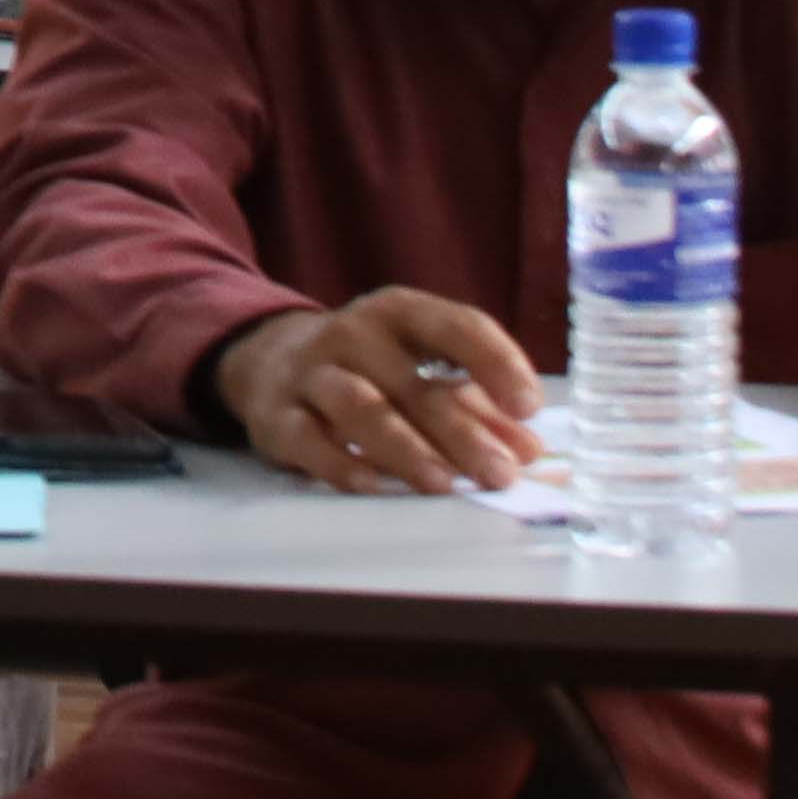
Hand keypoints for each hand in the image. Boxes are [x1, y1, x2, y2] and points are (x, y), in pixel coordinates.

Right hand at [212, 287, 543, 493]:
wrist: (268, 360)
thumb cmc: (368, 367)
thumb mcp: (420, 370)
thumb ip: (476, 407)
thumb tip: (529, 449)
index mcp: (399, 314)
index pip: (456, 326)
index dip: (497, 363)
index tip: (529, 406)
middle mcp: (352, 334)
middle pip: (412, 384)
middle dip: (461, 431)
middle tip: (500, 473)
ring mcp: (310, 373)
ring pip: (359, 407)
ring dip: (405, 447)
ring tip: (443, 483)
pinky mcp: (275, 415)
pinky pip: (307, 439)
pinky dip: (339, 463)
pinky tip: (372, 485)